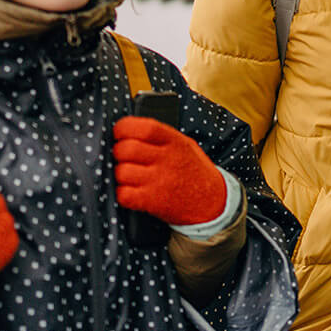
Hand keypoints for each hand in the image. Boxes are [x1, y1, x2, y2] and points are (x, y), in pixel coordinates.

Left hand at [113, 117, 227, 225]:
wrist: (212, 202)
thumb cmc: (194, 171)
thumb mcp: (185, 145)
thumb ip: (160, 136)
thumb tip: (128, 130)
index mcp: (175, 141)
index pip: (144, 128)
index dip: (124, 128)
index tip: (120, 133)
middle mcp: (167, 160)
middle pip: (126, 149)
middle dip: (118, 152)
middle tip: (123, 157)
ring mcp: (160, 182)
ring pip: (121, 172)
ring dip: (120, 175)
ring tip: (129, 176)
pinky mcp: (154, 202)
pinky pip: (124, 195)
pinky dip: (123, 194)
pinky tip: (131, 191)